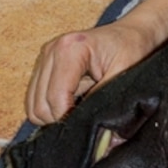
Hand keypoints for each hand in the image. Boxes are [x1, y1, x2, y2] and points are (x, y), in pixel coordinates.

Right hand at [25, 0, 167, 125]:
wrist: (133, 30)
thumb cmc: (132, 47)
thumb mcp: (124, 74)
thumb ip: (106, 103)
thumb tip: (100, 137)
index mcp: (70, 49)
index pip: (55, 98)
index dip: (68, 118)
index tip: (88, 124)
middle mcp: (51, 50)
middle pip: (39, 105)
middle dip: (60, 118)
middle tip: (86, 116)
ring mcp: (45, 56)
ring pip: (33, 105)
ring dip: (54, 113)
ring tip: (81, 105)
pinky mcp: (43, 64)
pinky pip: (35, 98)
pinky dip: (50, 107)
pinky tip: (73, 100)